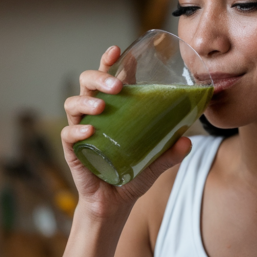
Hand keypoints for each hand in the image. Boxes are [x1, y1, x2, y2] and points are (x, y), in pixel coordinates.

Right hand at [61, 45, 192, 219]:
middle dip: (99, 76)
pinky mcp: (72, 150)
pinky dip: (77, 130)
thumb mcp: (155, 163)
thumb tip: (188, 140)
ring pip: (73, 103)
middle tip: (117, 85)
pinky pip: (68, 134)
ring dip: (86, 100)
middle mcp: (94, 114)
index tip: (120, 51)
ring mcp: (81, 130)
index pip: (109, 78)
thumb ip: (170, 153)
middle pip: (87, 82)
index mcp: (113, 110)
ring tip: (102, 105)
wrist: (113, 205)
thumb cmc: (130, 176)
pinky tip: (89, 131)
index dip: (112, 62)